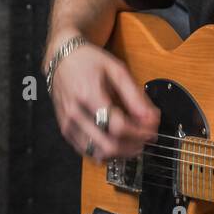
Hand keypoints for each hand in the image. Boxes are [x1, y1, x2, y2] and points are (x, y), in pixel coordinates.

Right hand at [49, 42, 158, 160]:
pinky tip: (116, 144)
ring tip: (133, 142)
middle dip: (133, 146)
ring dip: (121, 153)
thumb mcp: (116, 70)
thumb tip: (150, 117)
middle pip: (109, 145)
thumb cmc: (89, 61)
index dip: (139, 132)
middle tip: (145, 139)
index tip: (151, 129)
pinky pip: (88, 153)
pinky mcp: (66, 132)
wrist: (62, 59)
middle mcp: (75, 113)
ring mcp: (68, 125)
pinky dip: (106, 153)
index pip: (118, 126)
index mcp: (89, 94)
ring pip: (99, 153)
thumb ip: (134, 95)